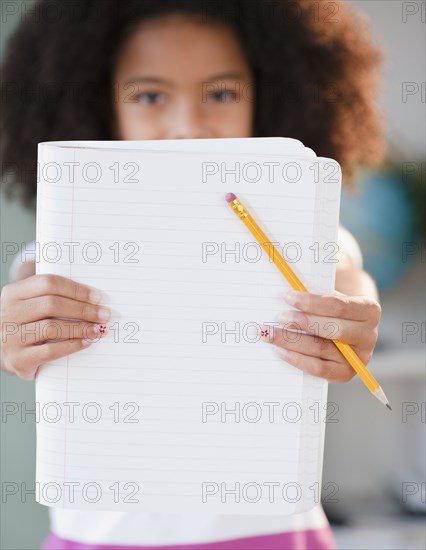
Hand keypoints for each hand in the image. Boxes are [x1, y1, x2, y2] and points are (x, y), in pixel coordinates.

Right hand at [1, 274, 109, 379]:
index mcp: (13, 293)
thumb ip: (55, 296)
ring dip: (80, 328)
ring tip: (99, 330)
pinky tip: (86, 342)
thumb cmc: (29, 324)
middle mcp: (7, 313)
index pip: (48, 283)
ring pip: (51, 327)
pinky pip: (50, 351)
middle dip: (83, 309)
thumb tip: (94, 297)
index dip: (76, 289)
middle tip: (104, 315)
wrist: (9, 354)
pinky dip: (72, 346)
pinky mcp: (18, 359)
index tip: (97, 297)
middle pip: (51, 304)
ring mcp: (9, 337)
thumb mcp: (33, 305)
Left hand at [261, 289, 380, 381]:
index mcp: (369, 310)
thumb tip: (286, 297)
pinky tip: (279, 350)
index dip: (311, 302)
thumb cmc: (333, 307)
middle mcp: (368, 336)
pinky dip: (296, 359)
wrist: (347, 326)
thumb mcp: (331, 295)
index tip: (287, 296)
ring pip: (321, 349)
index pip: (338, 306)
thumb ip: (315, 295)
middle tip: (280, 316)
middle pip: (332, 330)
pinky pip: (318, 369)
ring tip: (271, 333)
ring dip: (292, 341)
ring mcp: (358, 358)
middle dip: (302, 322)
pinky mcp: (345, 373)